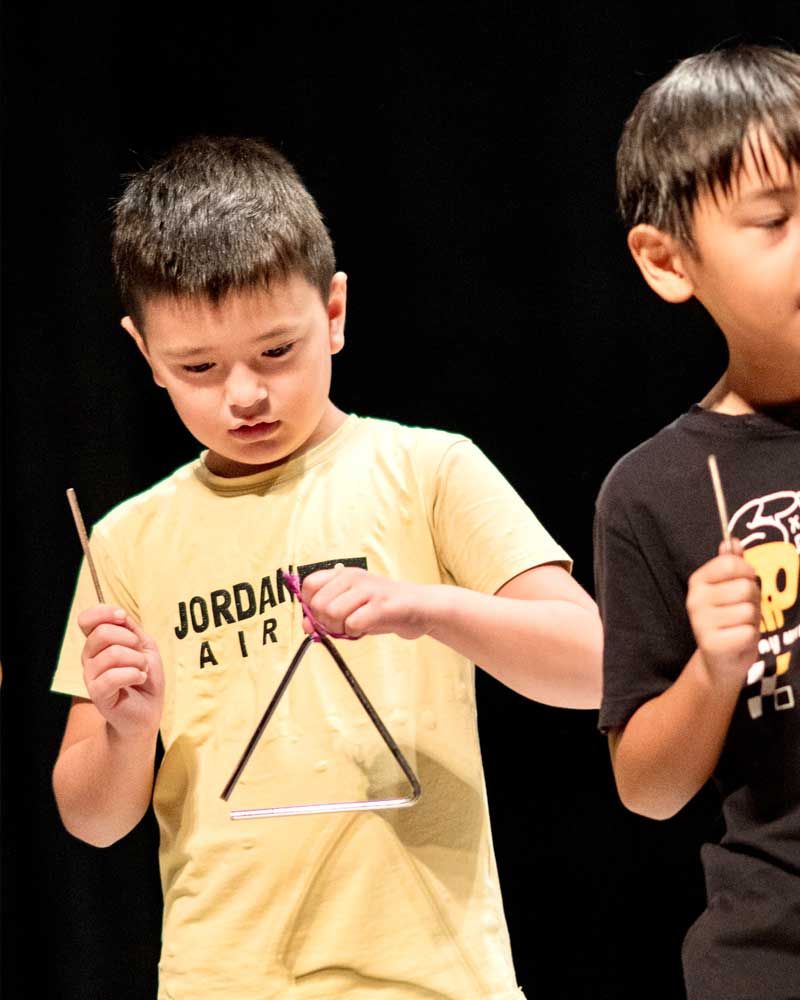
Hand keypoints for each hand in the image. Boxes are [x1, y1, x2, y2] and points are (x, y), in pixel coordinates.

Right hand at [78, 605, 163, 739]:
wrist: (147, 710)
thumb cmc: (144, 676)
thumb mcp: (144, 645)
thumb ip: (131, 628)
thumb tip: (119, 613)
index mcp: (98, 644)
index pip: (86, 619)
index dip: (104, 612)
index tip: (123, 617)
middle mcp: (90, 658)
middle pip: (102, 633)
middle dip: (130, 640)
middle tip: (140, 654)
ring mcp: (91, 676)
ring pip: (112, 653)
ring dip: (137, 660)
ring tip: (141, 670)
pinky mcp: (97, 694)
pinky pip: (113, 676)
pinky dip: (134, 674)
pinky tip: (139, 678)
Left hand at [301, 567, 434, 640]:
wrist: (419, 608)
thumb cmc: (381, 609)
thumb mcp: (350, 608)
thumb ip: (326, 615)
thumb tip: (305, 626)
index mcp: (343, 574)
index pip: (309, 585)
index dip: (311, 605)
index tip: (324, 616)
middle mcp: (354, 577)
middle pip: (319, 604)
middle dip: (327, 622)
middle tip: (344, 625)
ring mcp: (368, 589)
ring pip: (333, 613)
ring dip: (342, 628)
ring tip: (357, 625)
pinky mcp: (382, 605)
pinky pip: (353, 623)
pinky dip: (356, 632)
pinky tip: (367, 627)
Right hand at [686, 539, 760, 686]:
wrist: (719, 661)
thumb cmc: (729, 620)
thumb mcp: (730, 588)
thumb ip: (731, 564)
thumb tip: (732, 540)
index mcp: (697, 581)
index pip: (732, 563)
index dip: (747, 573)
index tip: (743, 582)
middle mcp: (694, 599)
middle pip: (745, 587)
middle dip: (752, 600)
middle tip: (740, 612)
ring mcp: (701, 622)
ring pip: (748, 610)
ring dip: (751, 620)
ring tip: (738, 627)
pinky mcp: (712, 643)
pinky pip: (748, 631)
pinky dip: (749, 637)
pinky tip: (737, 641)